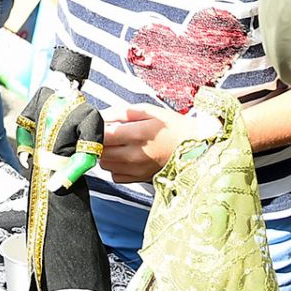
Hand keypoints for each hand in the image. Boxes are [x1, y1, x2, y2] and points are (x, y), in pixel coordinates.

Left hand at [100, 102, 215, 182]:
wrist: (194, 148)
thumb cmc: (171, 126)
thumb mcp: (148, 111)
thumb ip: (121, 113)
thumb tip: (100, 116)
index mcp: (138, 134)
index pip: (102, 135)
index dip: (96, 129)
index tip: (98, 124)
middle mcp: (135, 155)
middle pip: (100, 151)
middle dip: (99, 142)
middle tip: (108, 133)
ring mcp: (137, 170)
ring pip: (105, 165)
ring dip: (105, 154)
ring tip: (117, 144)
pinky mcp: (139, 179)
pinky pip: (115, 176)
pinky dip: (115, 167)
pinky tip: (124, 157)